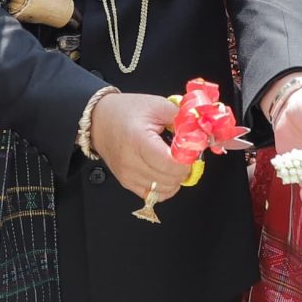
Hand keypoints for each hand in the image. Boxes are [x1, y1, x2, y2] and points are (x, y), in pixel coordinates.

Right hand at [89, 89, 182, 207]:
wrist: (98, 120)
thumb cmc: (125, 111)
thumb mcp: (157, 105)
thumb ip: (182, 118)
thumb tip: (202, 132)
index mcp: (139, 141)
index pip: (172, 164)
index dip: (188, 158)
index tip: (190, 147)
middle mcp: (132, 163)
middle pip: (171, 179)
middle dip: (185, 167)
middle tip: (184, 152)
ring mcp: (128, 176)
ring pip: (166, 190)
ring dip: (176, 177)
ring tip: (173, 160)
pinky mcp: (128, 184)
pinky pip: (155, 196)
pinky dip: (165, 186)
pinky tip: (165, 172)